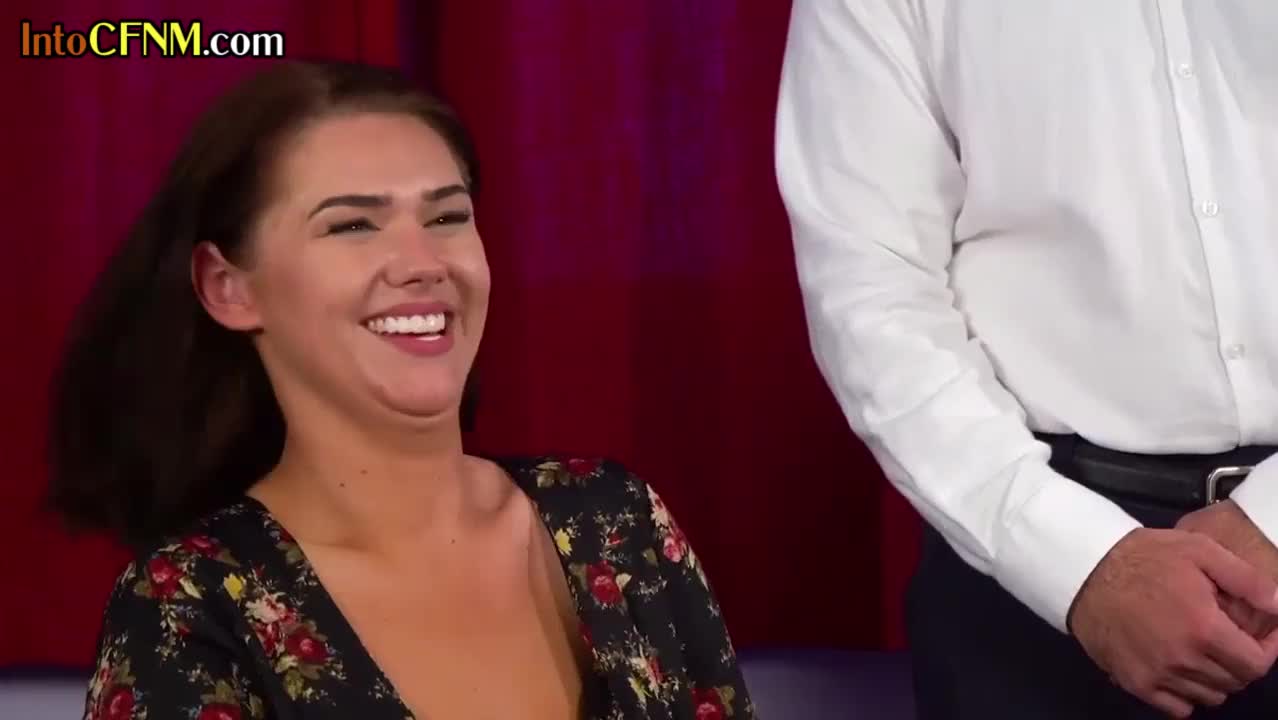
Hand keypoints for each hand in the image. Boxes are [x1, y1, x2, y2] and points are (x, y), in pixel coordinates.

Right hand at [1067, 527, 1277, 717]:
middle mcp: (1183, 659)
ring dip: (1216, 678)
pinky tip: (1182, 669)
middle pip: (1235, 681)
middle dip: (1242, 661)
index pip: (1257, 663)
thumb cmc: (1143, 557)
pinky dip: (1188, 695)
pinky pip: (1178, 708)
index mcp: (1204, 628)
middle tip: (1232, 637)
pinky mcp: (1136, 683)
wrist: (1085, 570)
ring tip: (1206, 651)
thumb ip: (1247, 580)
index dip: (1270, 650)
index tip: (1265, 635)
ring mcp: (1157, 675)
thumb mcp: (1199, 550)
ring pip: (1209, 696)